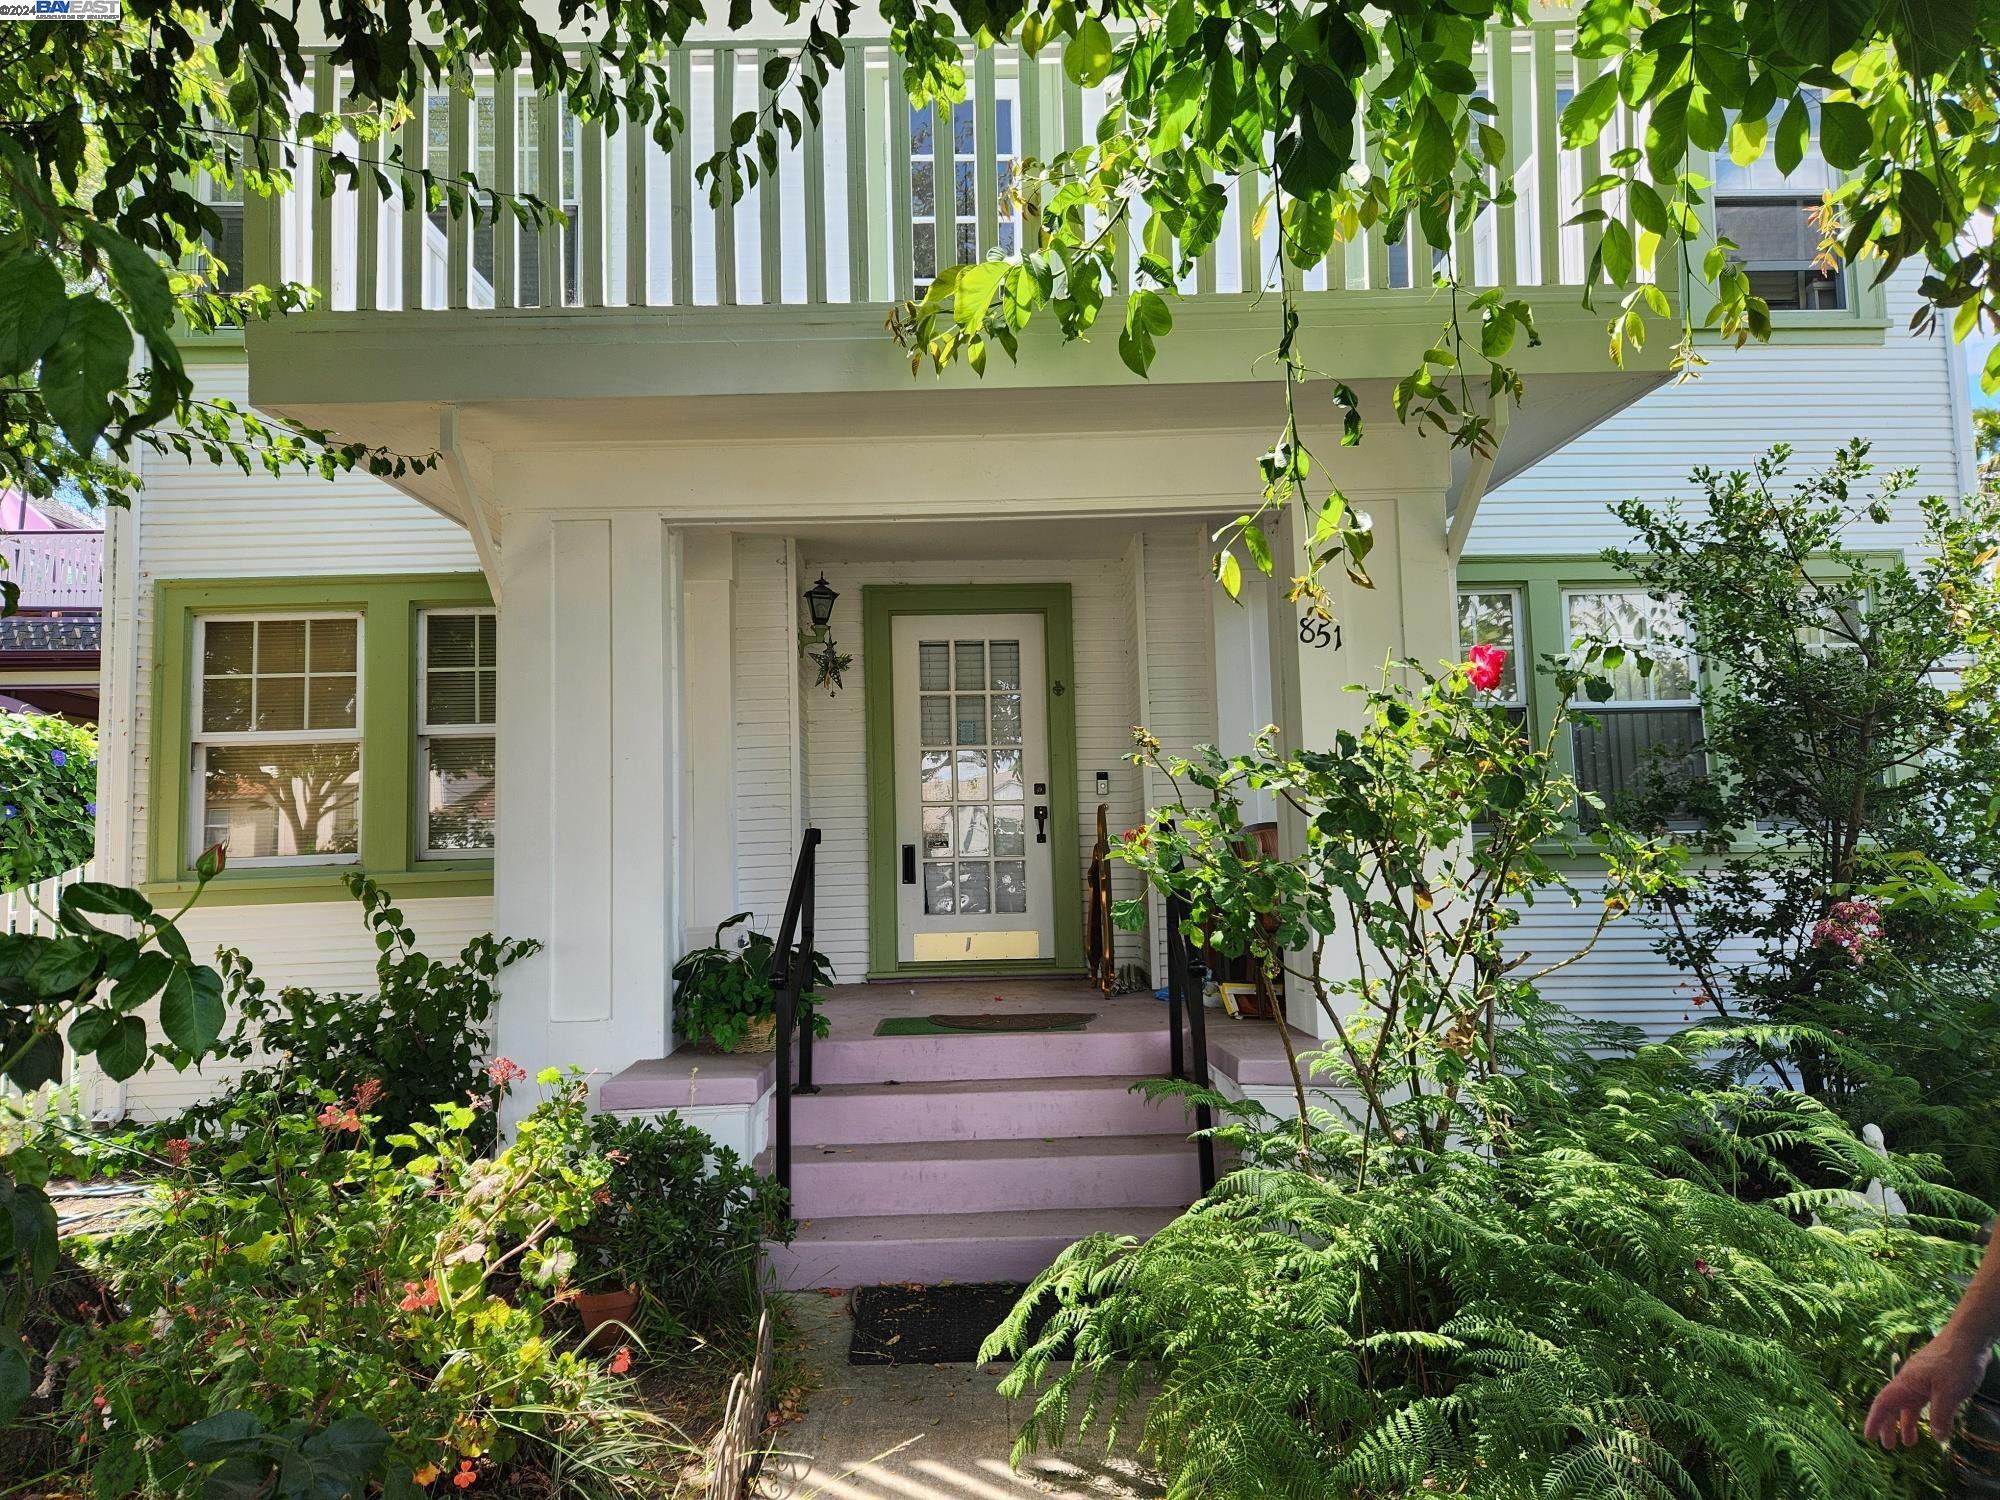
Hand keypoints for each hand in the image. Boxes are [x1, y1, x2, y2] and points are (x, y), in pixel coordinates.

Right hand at [1866, 1334, 1992, 1447]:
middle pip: (1893, 1406)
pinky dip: (1926, 1415)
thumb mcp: (1948, 1393)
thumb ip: (1941, 1417)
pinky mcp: (1937, 1379)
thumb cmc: (1955, 1362)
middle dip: (1889, 1426)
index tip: (1868, 1436)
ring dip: (1907, 1423)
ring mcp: (1923, 1380)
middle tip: (1889, 1447)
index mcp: (1906, 1382)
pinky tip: (1935, 1424)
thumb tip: (1937, 1438)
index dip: (1874, 1420)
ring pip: (1910, 1405)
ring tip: (1910, 1442)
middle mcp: (1910, 1381)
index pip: (1883, 1404)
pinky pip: (1925, 1400)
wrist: (1969, 1338)